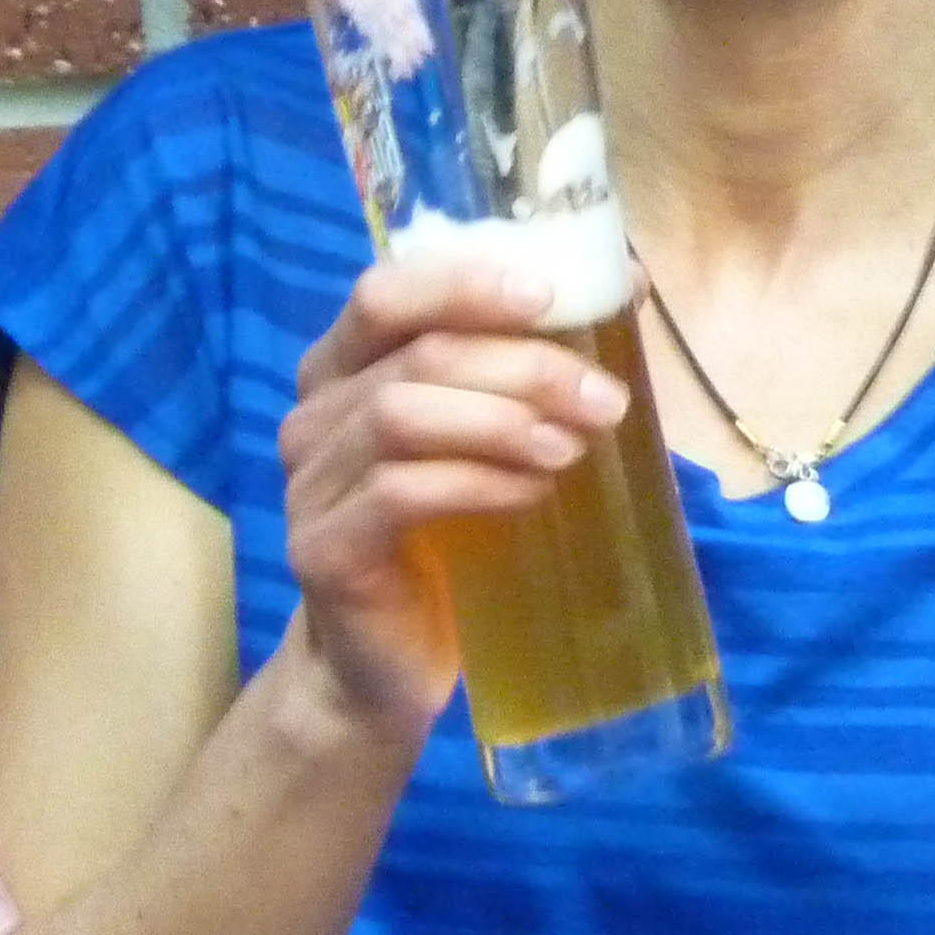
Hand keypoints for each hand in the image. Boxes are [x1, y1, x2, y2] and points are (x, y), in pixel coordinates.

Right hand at [274, 259, 629, 741]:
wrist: (394, 655)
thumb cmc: (456, 522)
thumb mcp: (493, 428)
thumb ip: (536, 354)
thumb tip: (626, 280)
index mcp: (349, 365)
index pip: (384, 292)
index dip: (463, 283)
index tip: (548, 295)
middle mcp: (315, 414)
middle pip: (416, 355)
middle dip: (524, 367)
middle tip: (602, 400)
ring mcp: (307, 483)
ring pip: (401, 415)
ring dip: (503, 422)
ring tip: (571, 447)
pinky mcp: (321, 548)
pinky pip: (399, 492)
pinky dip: (479, 482)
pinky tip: (531, 493)